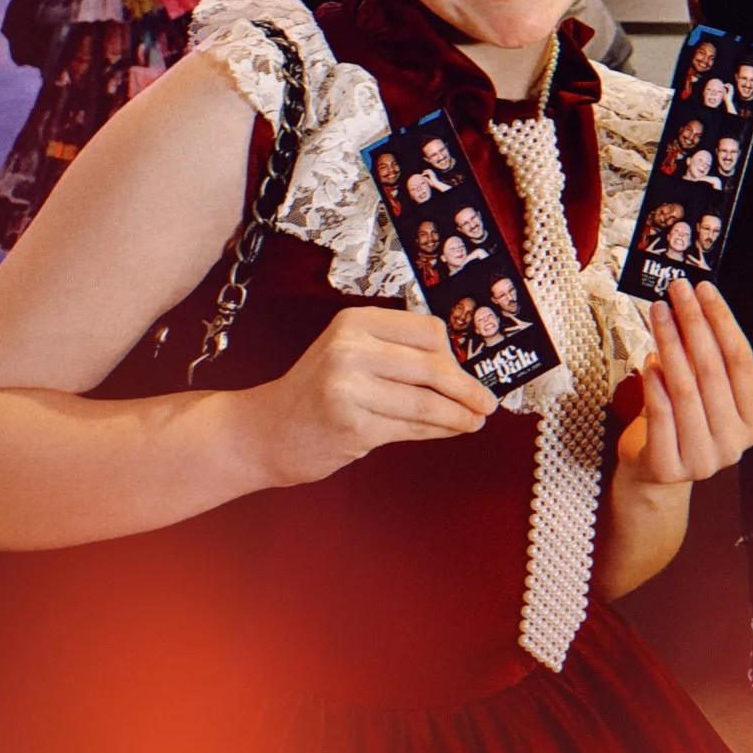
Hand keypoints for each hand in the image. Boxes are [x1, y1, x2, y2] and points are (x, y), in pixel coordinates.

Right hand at [236, 306, 497, 488]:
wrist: (265, 431)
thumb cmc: (317, 392)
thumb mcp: (350, 353)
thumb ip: (397, 352)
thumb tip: (461, 367)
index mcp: (355, 321)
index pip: (427, 331)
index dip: (455, 355)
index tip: (471, 370)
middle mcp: (351, 348)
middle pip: (432, 366)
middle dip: (466, 388)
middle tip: (487, 403)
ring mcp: (349, 387)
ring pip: (426, 402)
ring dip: (458, 415)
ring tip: (474, 421)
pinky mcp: (352, 426)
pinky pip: (411, 428)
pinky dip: (437, 431)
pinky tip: (449, 431)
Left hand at [617, 280, 752, 487]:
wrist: (656, 470)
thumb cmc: (683, 419)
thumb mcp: (704, 388)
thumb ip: (706, 355)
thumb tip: (692, 301)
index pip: (741, 361)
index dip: (723, 321)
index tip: (706, 290)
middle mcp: (734, 444)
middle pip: (713, 370)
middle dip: (694, 323)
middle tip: (678, 291)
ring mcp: (703, 460)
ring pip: (685, 388)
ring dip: (670, 343)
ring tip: (659, 313)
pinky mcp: (669, 468)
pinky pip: (660, 414)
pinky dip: (653, 383)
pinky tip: (648, 358)